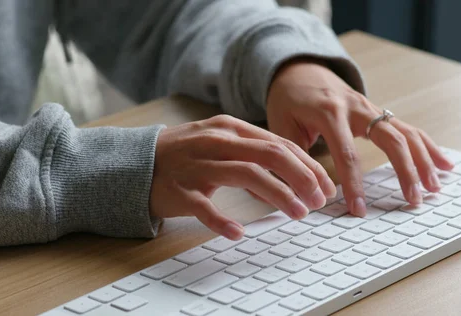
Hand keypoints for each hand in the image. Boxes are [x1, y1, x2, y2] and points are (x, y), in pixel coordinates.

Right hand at [150, 115, 336, 239]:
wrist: (137, 163)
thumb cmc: (186, 154)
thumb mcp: (220, 142)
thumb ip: (253, 150)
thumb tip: (295, 170)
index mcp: (229, 129)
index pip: (278, 143)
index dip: (306, 165)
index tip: (323, 186)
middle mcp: (215, 142)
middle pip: (269, 154)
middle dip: (301, 177)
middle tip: (318, 201)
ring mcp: (196, 165)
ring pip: (246, 175)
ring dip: (278, 195)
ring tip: (297, 213)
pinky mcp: (179, 190)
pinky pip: (204, 207)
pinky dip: (222, 220)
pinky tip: (238, 232)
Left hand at [266, 60, 453, 216]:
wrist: (298, 70)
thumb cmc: (287, 101)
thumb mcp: (280, 126)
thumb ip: (293, 157)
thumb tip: (302, 193)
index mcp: (329, 112)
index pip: (346, 154)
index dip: (355, 184)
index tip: (359, 210)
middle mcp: (356, 107)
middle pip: (390, 140)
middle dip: (404, 171)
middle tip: (412, 200)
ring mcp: (371, 108)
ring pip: (405, 133)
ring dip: (423, 161)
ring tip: (434, 188)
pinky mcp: (379, 112)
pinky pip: (408, 129)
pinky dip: (427, 147)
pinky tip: (443, 164)